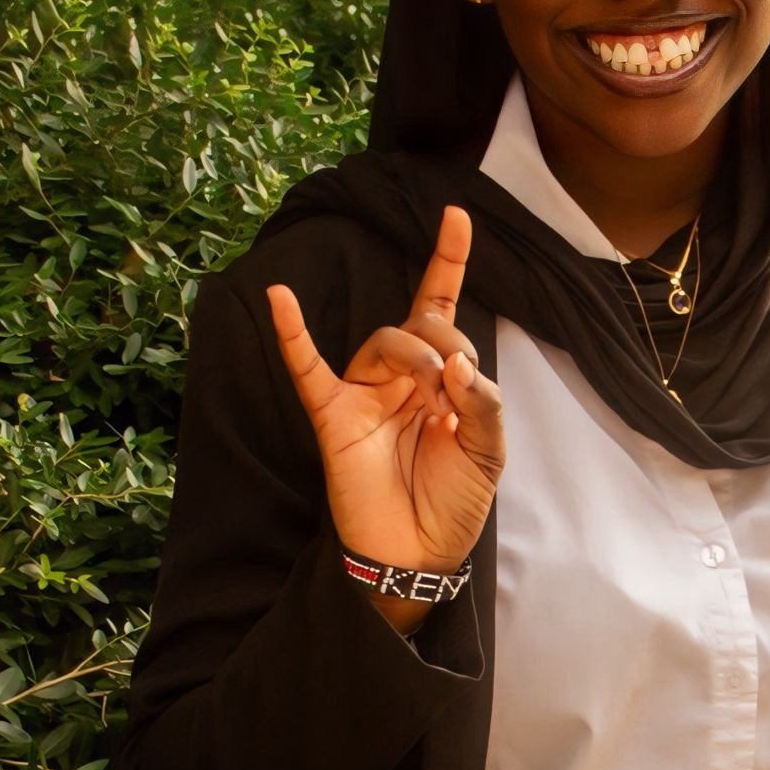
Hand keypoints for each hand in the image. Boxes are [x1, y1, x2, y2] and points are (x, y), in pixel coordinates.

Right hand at [267, 206, 503, 600]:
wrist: (419, 553)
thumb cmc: (453, 501)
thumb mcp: (488, 449)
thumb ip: (482, 401)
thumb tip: (457, 362)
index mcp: (440, 378)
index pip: (441, 307)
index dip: (449, 261)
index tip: (457, 215)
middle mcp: (400, 377)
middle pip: (420, 324)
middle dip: (446, 346)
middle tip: (453, 393)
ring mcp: (364, 393)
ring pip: (383, 341)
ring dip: (416, 356)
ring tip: (433, 395)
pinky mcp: (334, 416)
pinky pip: (308, 369)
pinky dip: (293, 334)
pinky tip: (281, 299)